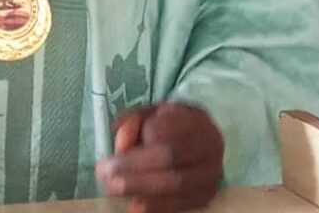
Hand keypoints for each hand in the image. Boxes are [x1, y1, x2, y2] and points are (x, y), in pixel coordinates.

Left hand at [96, 104, 223, 212]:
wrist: (200, 137)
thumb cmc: (169, 123)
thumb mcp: (148, 114)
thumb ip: (132, 125)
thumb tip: (120, 147)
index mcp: (193, 118)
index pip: (164, 133)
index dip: (137, 147)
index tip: (111, 156)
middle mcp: (209, 144)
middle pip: (171, 159)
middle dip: (135, 170)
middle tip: (106, 177)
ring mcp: (212, 172)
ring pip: (178, 185)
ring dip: (142, 191)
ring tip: (115, 191)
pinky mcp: (208, 194)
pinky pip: (183, 204)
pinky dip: (157, 207)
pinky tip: (135, 207)